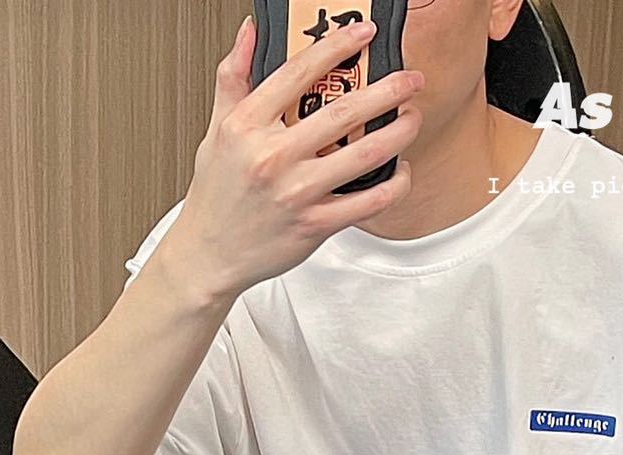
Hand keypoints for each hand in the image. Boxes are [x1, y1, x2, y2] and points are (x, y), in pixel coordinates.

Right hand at [167, 15, 423, 301]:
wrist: (210, 254)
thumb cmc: (215, 195)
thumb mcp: (216, 129)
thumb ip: (233, 77)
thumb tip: (250, 32)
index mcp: (248, 125)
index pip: (299, 72)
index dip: (338, 46)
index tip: (364, 33)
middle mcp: (273, 157)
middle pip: (343, 111)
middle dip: (387, 90)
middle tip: (411, 80)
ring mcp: (296, 193)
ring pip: (364, 155)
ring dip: (398, 133)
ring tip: (412, 118)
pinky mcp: (314, 226)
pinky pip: (368, 203)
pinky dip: (394, 185)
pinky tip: (401, 171)